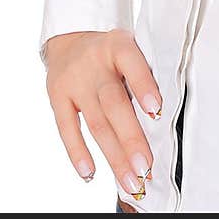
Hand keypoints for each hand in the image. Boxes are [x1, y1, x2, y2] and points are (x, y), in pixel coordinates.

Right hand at [43, 29, 159, 196]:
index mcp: (119, 45)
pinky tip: (90, 173)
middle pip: (114, 103)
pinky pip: (67, 128)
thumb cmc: (111, 52)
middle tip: (145, 168)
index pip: (133, 65)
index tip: (156, 112)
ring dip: (113, 155)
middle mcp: (95, 62)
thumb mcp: (128, 49)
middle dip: (131, 139)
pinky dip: (78, 153)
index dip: (144, 87)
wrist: (71, 37)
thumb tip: (161, 121)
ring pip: (96, 122)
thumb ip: (141, 76)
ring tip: (129, 180)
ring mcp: (74, 81)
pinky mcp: (57, 96)